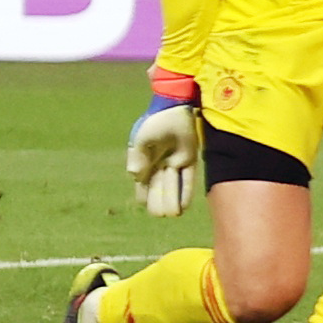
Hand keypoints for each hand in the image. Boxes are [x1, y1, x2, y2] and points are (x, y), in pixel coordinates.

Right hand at [126, 75, 202, 216]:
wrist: (176, 107)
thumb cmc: (155, 121)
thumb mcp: (143, 138)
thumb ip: (138, 156)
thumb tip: (134, 175)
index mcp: (143, 159)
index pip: (142, 182)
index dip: (143, 193)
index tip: (144, 202)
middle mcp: (158, 163)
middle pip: (157, 187)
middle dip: (157, 201)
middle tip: (159, 214)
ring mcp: (173, 162)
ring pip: (171, 186)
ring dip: (171, 200)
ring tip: (172, 215)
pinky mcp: (188, 159)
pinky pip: (187, 180)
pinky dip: (185, 192)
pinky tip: (184, 206)